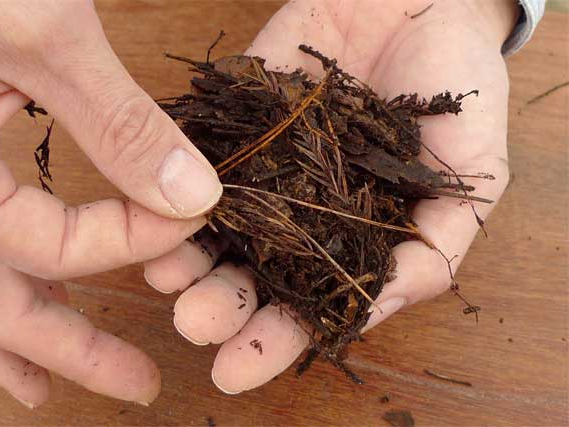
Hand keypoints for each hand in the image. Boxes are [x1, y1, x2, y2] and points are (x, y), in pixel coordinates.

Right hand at [0, 1, 221, 406]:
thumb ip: (115, 119)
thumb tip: (195, 196)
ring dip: (14, 340)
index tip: (196, 215)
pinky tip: (14, 302)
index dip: (127, 241)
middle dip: (67, 352)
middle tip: (139, 389)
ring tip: (54, 386)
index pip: (45, 246)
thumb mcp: (35, 29)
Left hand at [144, 0, 515, 393]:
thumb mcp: (470, 179)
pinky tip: (150, 208)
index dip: (274, 341)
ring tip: (165, 276)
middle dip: (221, 303)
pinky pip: (197, 154)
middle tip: (194, 323)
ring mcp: (266, 165)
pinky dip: (170, 182)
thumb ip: (436, 248)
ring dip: (185, 252)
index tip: (234, 370)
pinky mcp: (241, 117)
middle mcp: (301, 211)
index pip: (308, 304)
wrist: (423, 3)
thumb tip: (381, 307)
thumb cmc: (458, 94)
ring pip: (214, 221)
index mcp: (353, 238)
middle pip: (251, 271)